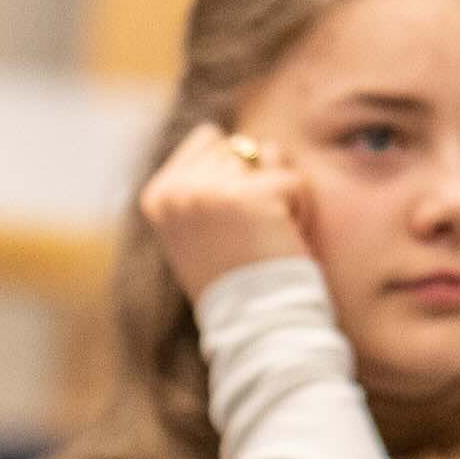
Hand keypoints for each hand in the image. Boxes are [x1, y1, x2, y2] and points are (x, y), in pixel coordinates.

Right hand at [135, 118, 309, 287]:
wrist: (256, 325)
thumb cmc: (235, 281)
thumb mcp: (193, 229)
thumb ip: (195, 184)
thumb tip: (214, 133)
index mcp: (158, 195)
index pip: (210, 139)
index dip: (234, 176)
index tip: (230, 225)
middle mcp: (178, 190)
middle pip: (241, 147)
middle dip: (258, 184)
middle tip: (252, 236)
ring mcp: (211, 191)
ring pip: (269, 156)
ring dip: (281, 194)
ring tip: (267, 235)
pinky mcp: (249, 196)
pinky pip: (293, 180)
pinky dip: (301, 210)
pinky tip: (284, 241)